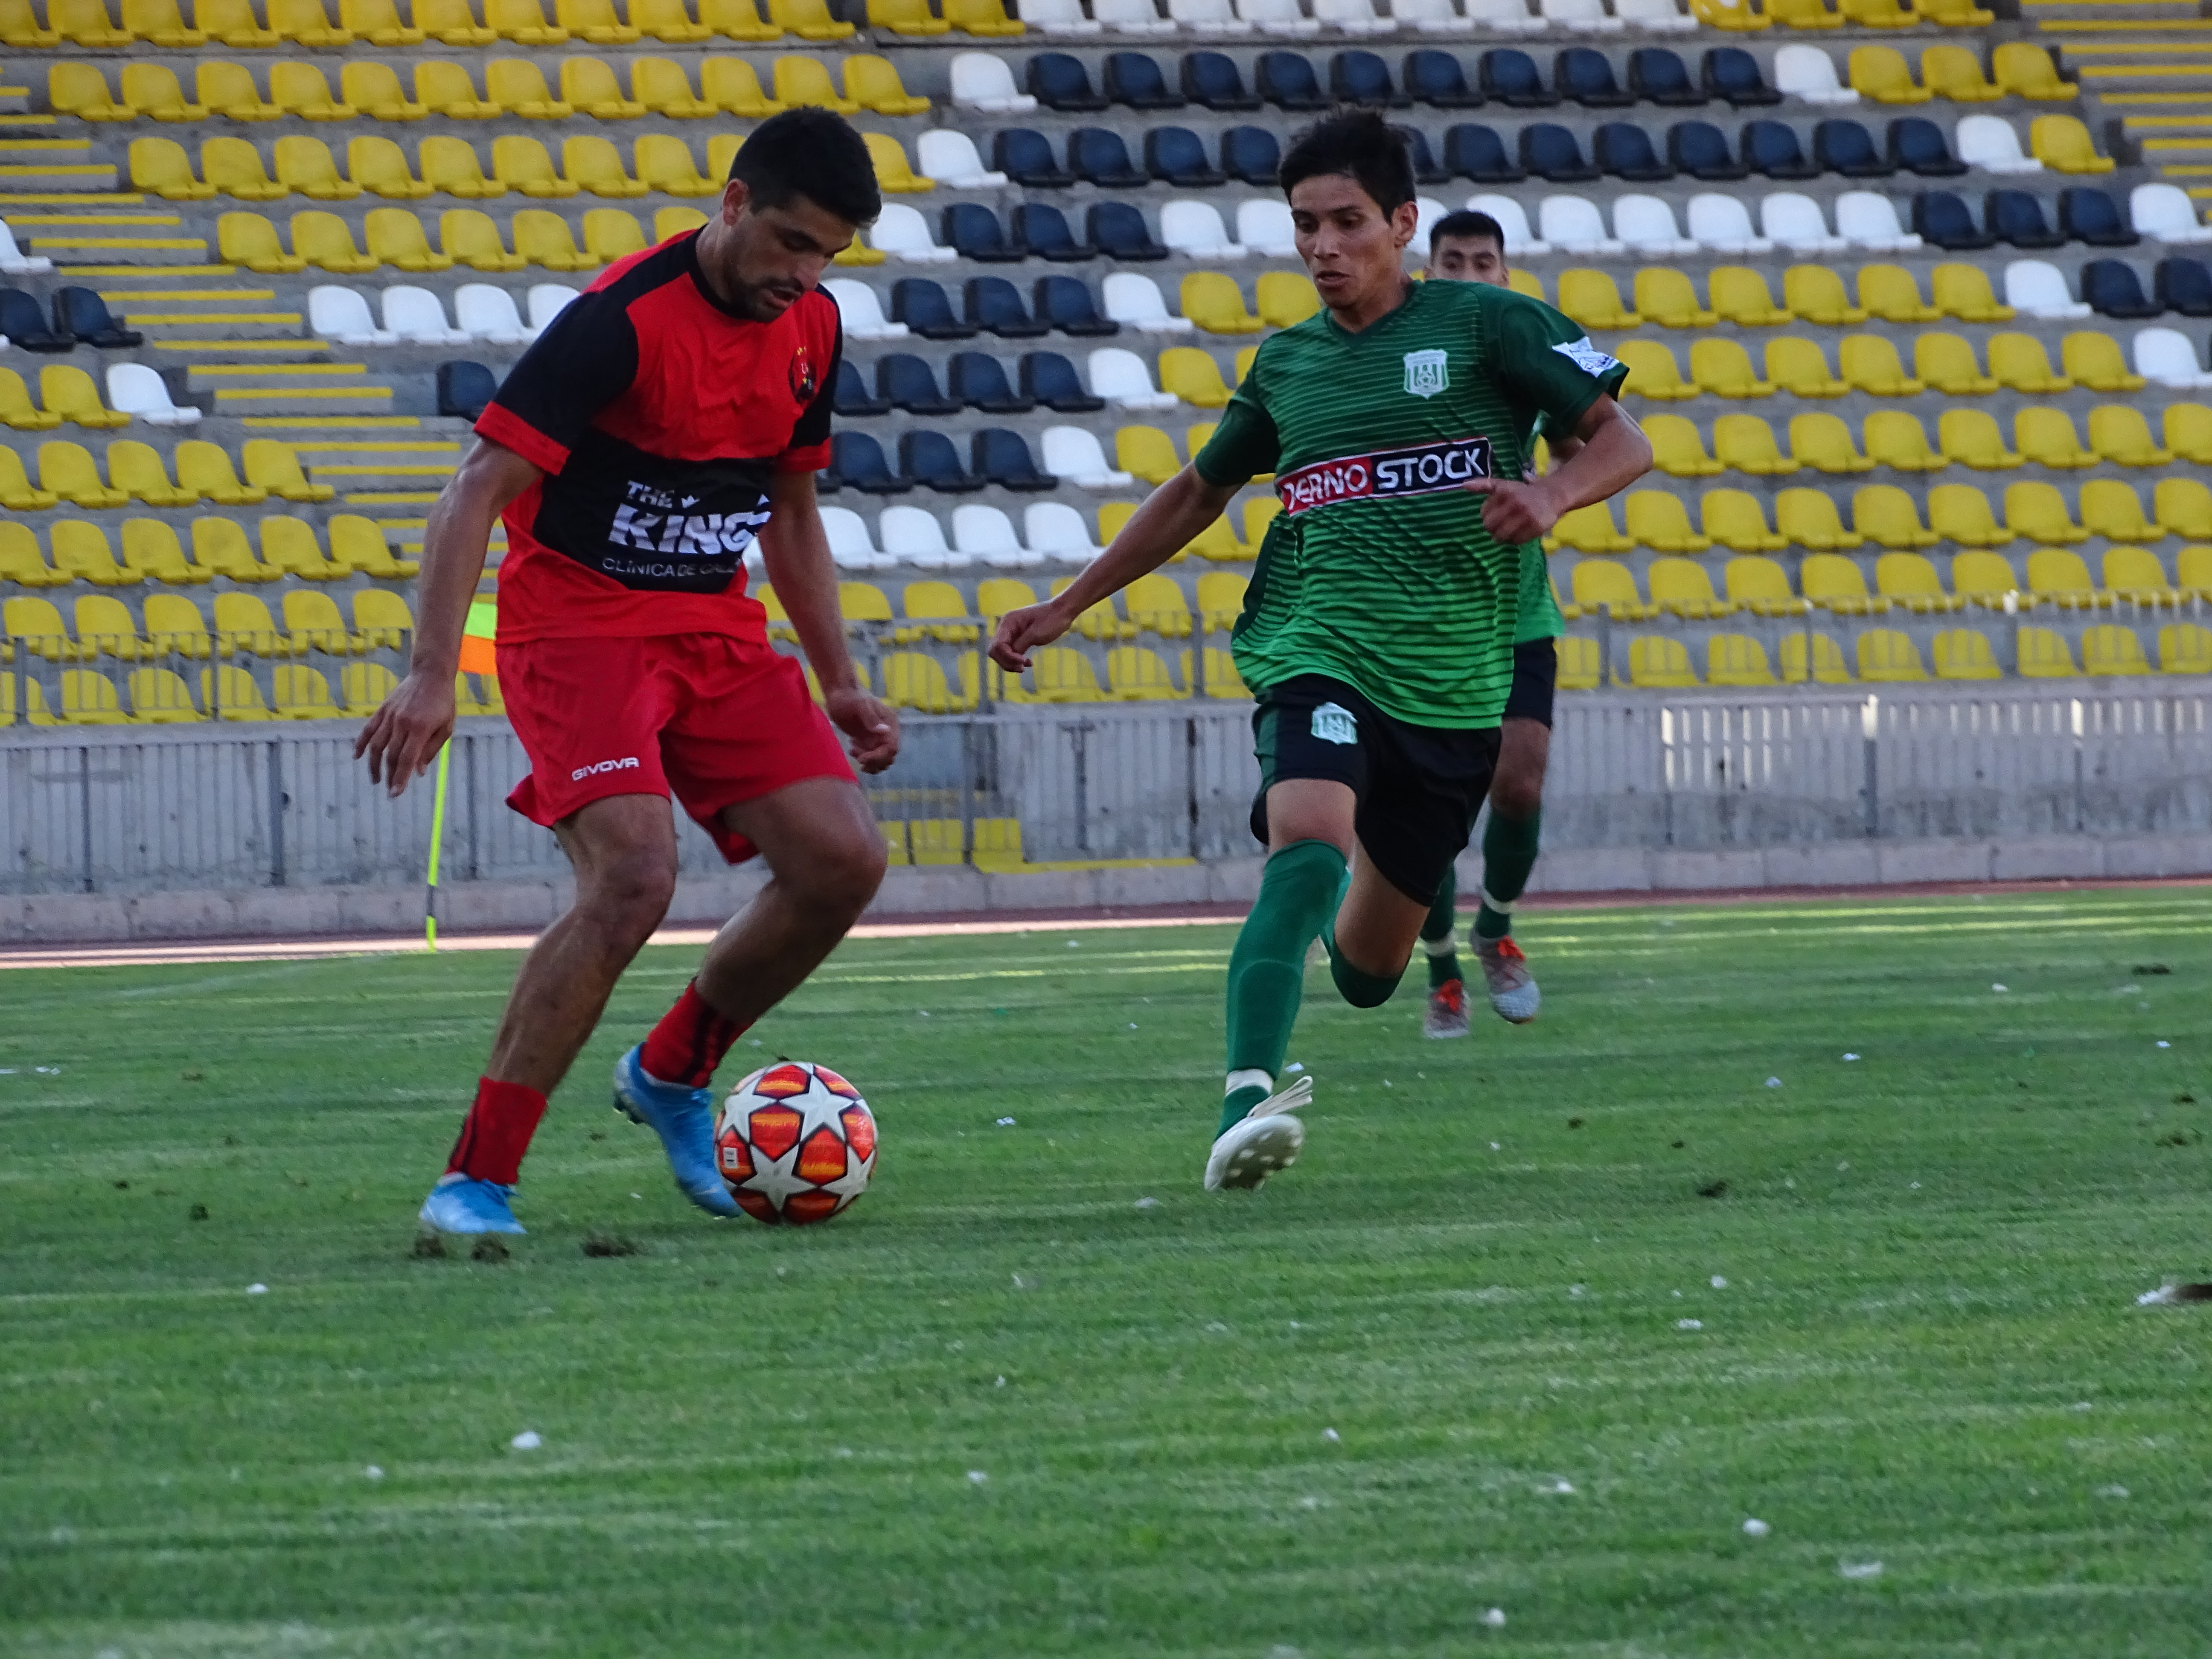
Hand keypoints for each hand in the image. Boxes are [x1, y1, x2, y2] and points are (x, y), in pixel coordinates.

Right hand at [355, 668, 456, 798]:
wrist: (430, 675)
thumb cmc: (442, 703)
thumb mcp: (446, 728)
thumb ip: (431, 751)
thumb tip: (418, 772)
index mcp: (420, 729)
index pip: (407, 759)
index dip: (400, 778)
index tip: (394, 794)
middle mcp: (402, 723)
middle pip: (391, 756)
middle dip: (389, 776)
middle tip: (388, 789)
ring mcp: (390, 716)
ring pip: (376, 745)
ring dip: (373, 765)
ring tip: (375, 779)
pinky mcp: (382, 710)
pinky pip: (368, 730)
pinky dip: (360, 744)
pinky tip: (357, 756)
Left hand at [825, 683, 899, 774]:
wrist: (838, 692)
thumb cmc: (848, 697)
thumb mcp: (859, 705)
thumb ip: (871, 718)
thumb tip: (885, 730)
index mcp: (889, 723)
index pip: (891, 747)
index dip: (879, 757)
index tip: (862, 758)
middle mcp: (886, 732)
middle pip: (888, 756)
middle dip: (874, 762)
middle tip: (858, 757)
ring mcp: (877, 737)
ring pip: (881, 759)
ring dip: (869, 762)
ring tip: (853, 751)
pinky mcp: (867, 739)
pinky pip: (871, 756)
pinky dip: (863, 758)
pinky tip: (851, 749)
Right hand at [988, 599, 1075, 672]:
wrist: (1062, 612)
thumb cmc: (1052, 620)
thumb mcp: (1036, 634)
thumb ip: (1021, 645)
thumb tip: (1011, 655)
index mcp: (1008, 622)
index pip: (997, 645)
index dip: (1008, 656)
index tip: (1024, 661)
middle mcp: (1006, 626)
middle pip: (995, 650)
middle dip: (1007, 661)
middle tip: (1023, 668)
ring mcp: (1011, 632)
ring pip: (1002, 653)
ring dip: (1011, 662)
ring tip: (1025, 667)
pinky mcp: (1017, 637)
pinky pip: (1010, 651)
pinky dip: (1016, 659)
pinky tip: (1028, 663)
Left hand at [1463, 477, 1563, 544]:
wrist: (1552, 495)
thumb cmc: (1522, 492)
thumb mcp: (1503, 485)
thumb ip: (1483, 485)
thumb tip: (1464, 485)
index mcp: (1504, 491)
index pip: (1483, 514)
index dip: (1487, 517)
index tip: (1495, 514)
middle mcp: (1515, 502)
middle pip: (1490, 526)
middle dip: (1493, 528)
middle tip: (1501, 525)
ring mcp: (1526, 515)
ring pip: (1502, 536)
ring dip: (1503, 536)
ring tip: (1509, 530)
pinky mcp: (1536, 527)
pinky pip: (1516, 541)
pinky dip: (1515, 540)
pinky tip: (1520, 532)